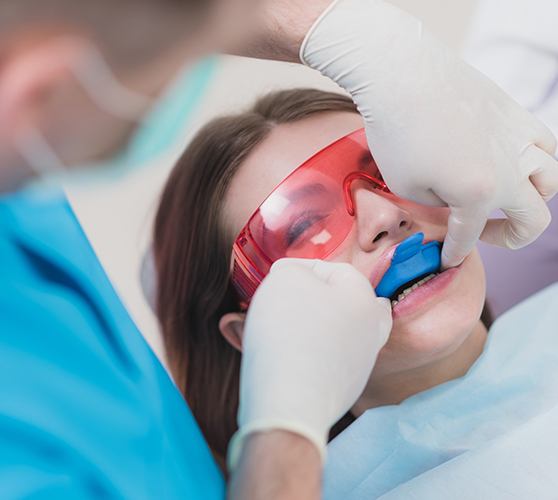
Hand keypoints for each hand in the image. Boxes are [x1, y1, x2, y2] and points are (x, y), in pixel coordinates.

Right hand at [228, 258, 391, 467]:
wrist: (290, 402)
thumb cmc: (289, 332)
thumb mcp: (285, 279)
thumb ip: (292, 270)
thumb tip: (293, 277)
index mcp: (364, 298)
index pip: (334, 269)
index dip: (300, 268)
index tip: (274, 276)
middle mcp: (370, 330)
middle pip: (344, 304)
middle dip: (313, 299)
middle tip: (286, 301)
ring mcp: (359, 364)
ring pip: (332, 334)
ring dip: (304, 327)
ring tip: (270, 328)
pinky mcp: (342, 390)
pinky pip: (321, 361)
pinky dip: (302, 354)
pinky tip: (276, 355)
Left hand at [301, 0, 557, 267]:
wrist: (402, 75)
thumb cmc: (397, 133)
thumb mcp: (406, 187)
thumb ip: (438, 205)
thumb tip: (452, 202)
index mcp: (479, 194)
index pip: (470, 236)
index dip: (455, 252)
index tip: (446, 260)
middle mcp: (510, 169)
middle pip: (534, 219)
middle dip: (511, 237)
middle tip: (485, 234)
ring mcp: (519, 137)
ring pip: (552, 179)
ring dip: (533, 198)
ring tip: (505, 198)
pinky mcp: (515, 112)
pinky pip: (544, 143)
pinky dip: (536, 161)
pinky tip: (513, 160)